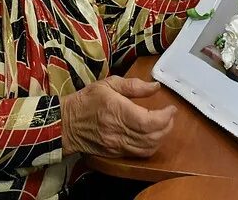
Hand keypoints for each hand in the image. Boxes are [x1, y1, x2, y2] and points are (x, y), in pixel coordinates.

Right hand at [61, 76, 175, 157]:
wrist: (66, 123)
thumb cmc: (86, 100)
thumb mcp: (108, 84)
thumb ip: (134, 85)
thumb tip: (155, 87)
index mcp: (117, 111)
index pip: (149, 121)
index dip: (165, 117)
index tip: (171, 108)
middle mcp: (118, 131)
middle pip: (152, 137)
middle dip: (167, 126)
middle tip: (170, 115)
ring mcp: (117, 145)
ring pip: (148, 148)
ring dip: (161, 138)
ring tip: (164, 125)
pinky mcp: (115, 153)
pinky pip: (139, 154)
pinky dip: (151, 146)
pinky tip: (152, 136)